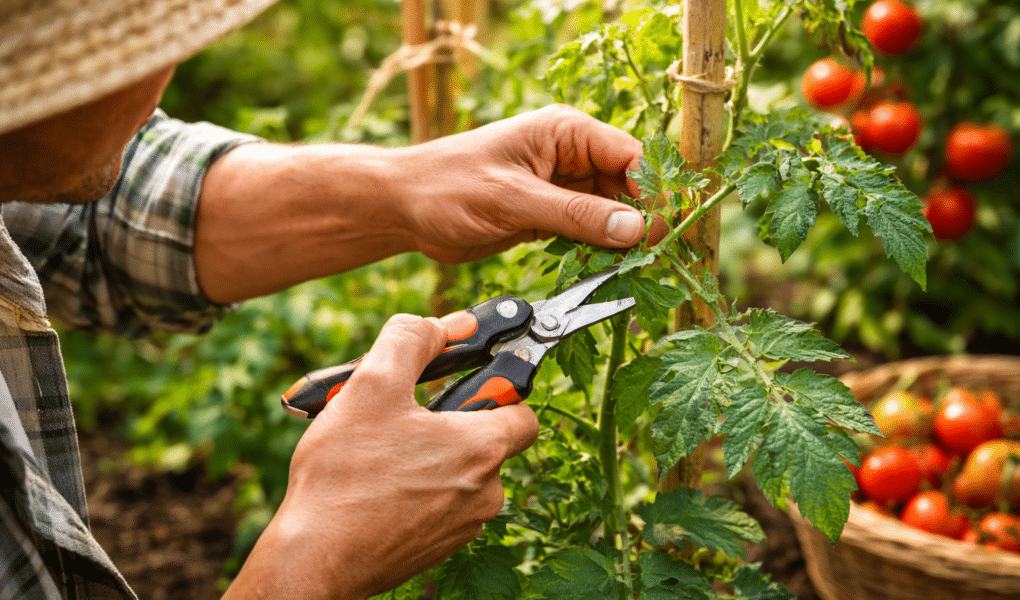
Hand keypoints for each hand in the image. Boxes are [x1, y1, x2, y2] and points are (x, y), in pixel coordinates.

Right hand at [224, 314, 538, 599]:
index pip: (524, 411)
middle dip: (445, 421)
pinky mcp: (434, 550)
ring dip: (426, 456)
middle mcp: (485, 493)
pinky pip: (435, 505)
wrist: (315, 559)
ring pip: (456, 474)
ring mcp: (461, 527)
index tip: (462, 380)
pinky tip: (372, 485)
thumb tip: (434, 325)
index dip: (497, 388)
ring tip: (377, 451)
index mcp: (483, 449)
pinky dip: (413, 490)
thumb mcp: (373, 384)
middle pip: (484, 441)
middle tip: (400, 415)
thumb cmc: (345, 476)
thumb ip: (409, 340)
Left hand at [390, 104, 647, 262]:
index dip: (652, 192)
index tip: (662, 231)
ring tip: (634, 271)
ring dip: (621, 242)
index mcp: (565, 133)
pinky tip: (607, 272)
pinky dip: (598, 253)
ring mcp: (561, 188)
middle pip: (628, 188)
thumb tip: (635, 229)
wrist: (404, 210)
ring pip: (611, 215)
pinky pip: (588, 234)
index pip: (630, 157)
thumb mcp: (513, 199)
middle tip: (653, 260)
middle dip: (641, 222)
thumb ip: (576, 215)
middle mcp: (570, 157)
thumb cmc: (447, 187)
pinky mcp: (549, 216)